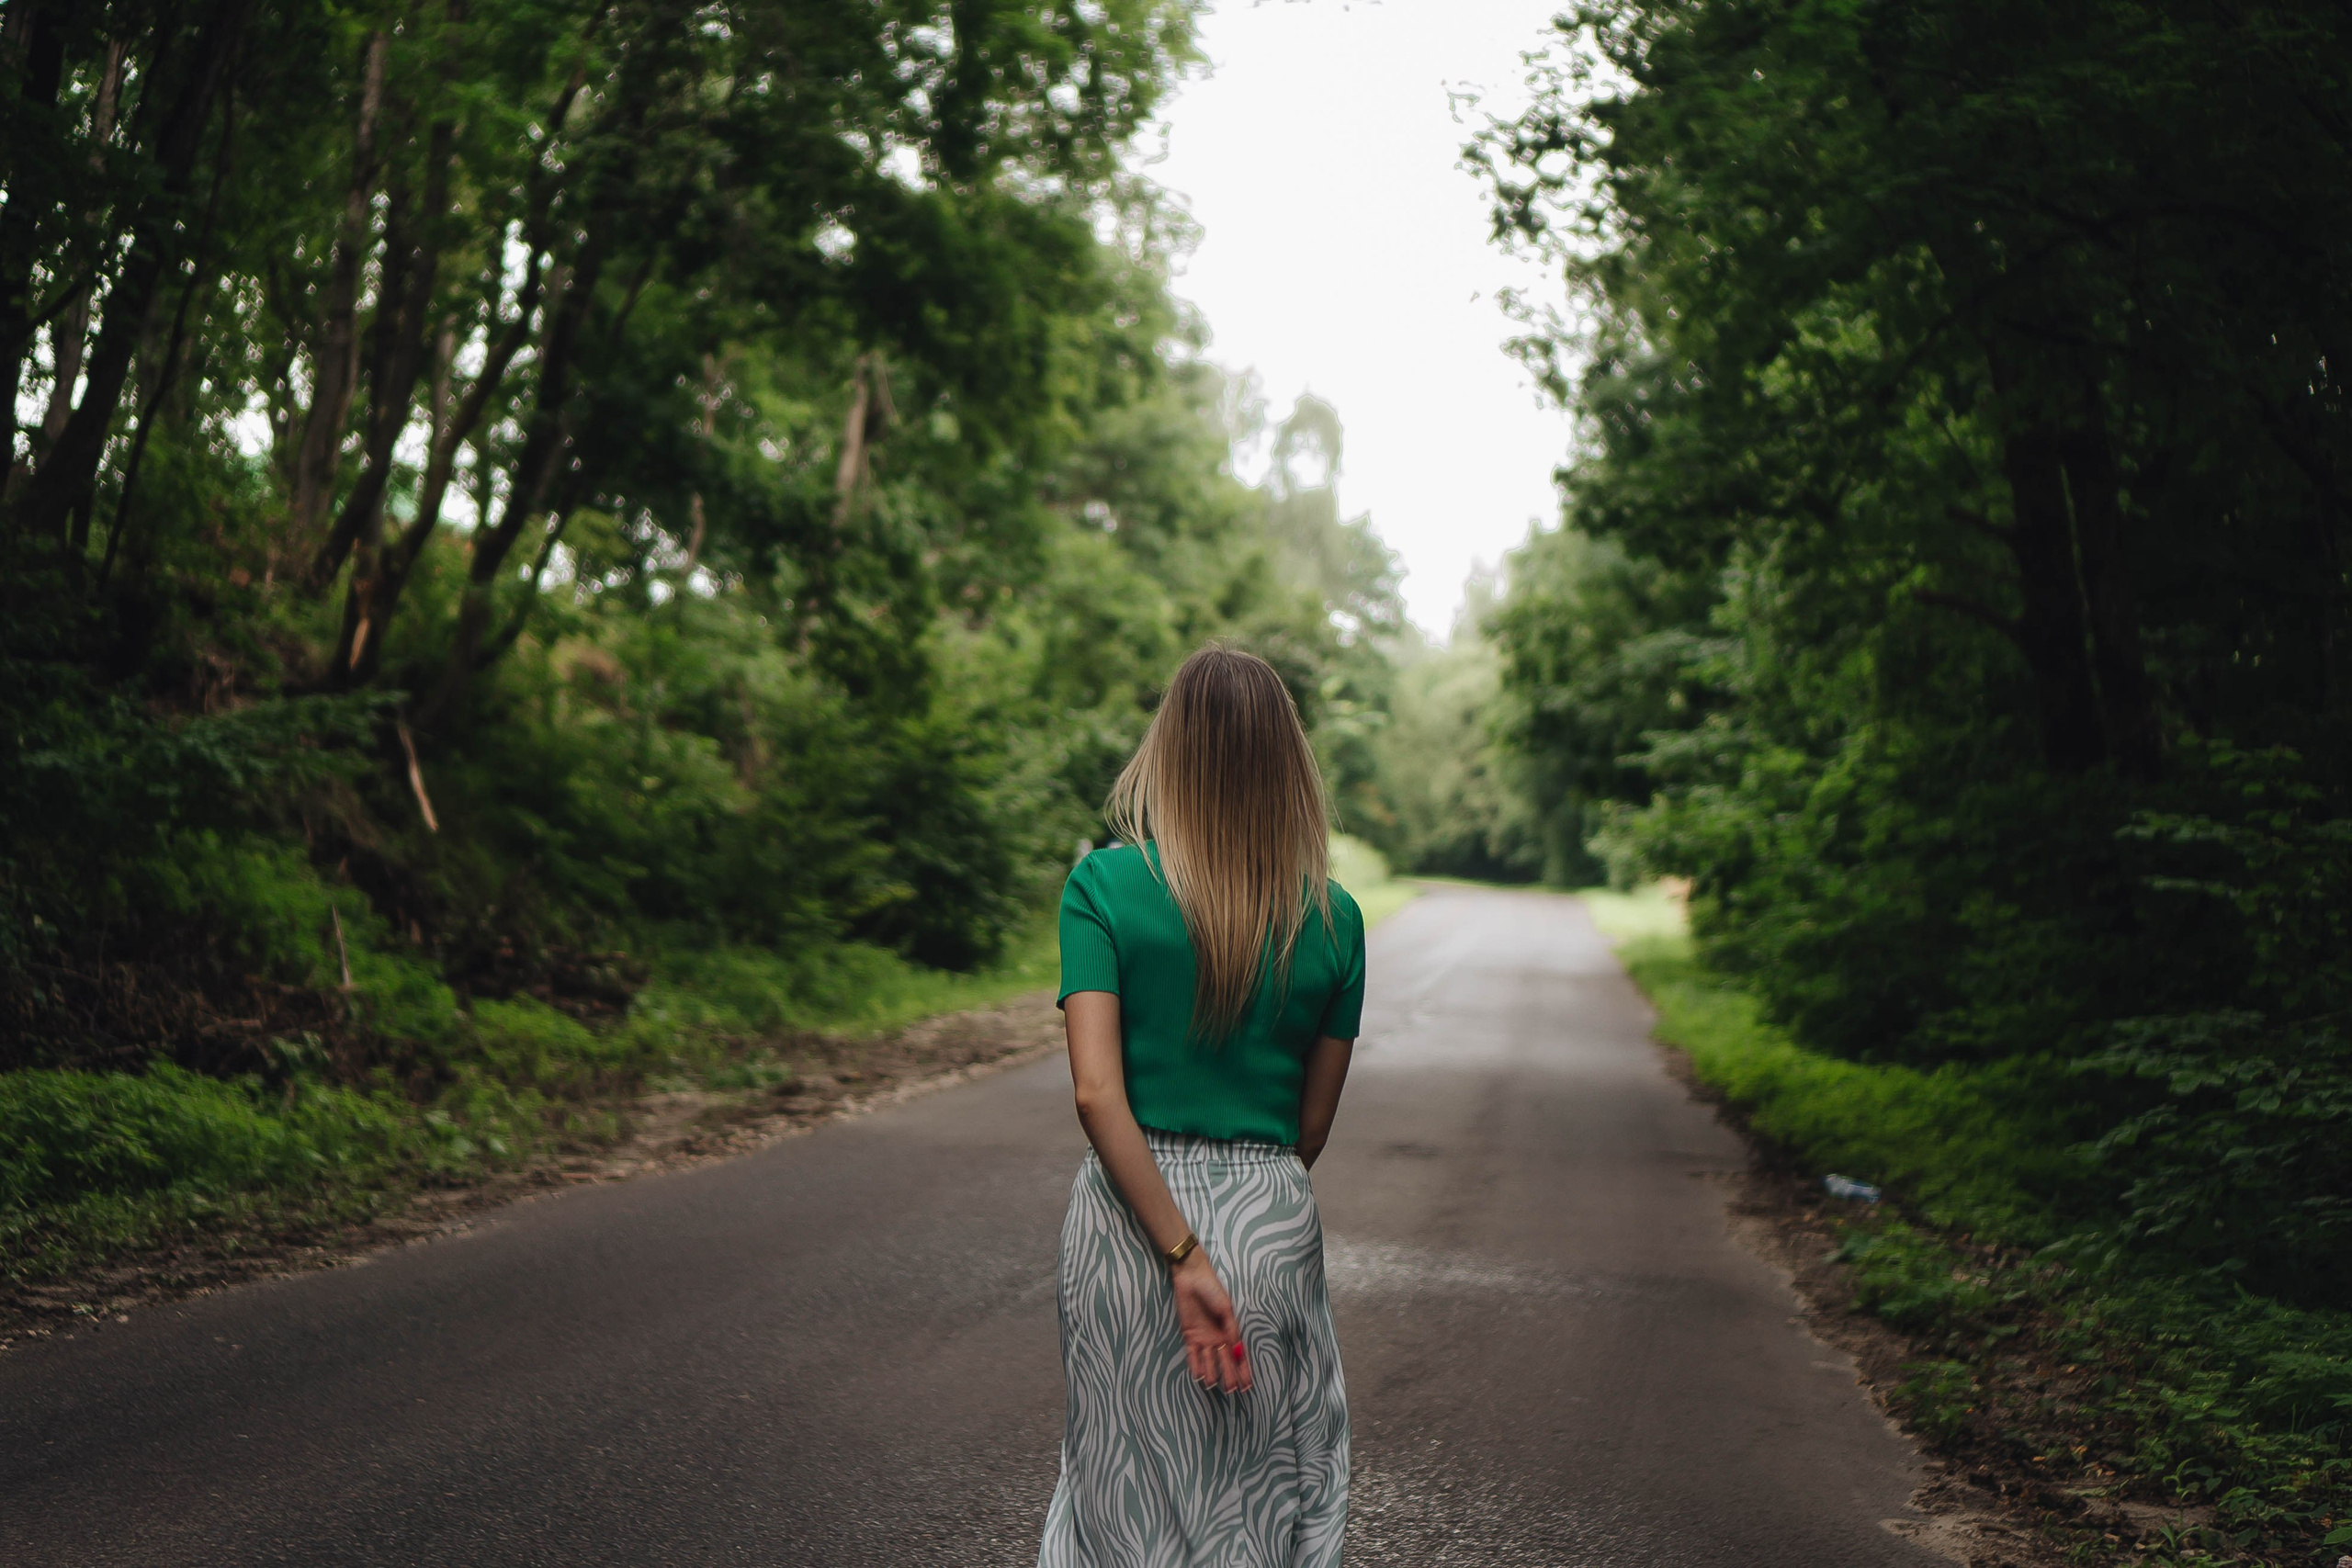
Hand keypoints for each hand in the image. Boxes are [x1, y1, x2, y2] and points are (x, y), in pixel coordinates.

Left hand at [1171, 1251, 1252, 1393]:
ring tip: (1213, 1384)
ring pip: (1209, 1361)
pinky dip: (1196, 1365)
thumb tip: (1236, 1348)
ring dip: (1212, 1373)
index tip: (1248, 1385)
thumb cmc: (1212, 1289)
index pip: (1239, 1355)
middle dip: (1230, 1376)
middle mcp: (1217, 1338)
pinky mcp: (1189, 1335)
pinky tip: (1199, 1377)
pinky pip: (1193, 1355)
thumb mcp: (1226, 1308)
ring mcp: (1203, 1338)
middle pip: (1225, 1362)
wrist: (1191, 1278)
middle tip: (1232, 1391)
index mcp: (1230, 1331)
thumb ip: (1230, 1328)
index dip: (1243, 1370)